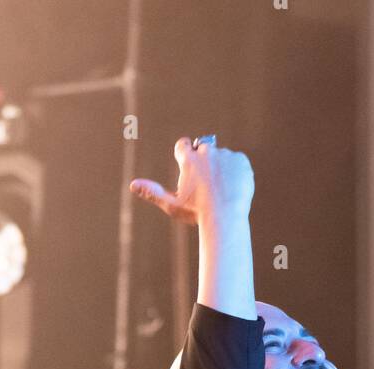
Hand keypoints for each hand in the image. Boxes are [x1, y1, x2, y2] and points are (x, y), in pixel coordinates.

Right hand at [129, 137, 253, 226]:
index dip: (186, 156)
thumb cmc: (197, 214)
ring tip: (223, 190)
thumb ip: (153, 192)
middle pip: (204, 149)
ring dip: (222, 169)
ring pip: (222, 158)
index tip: (191, 168)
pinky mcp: (241, 161)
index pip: (183, 145)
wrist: (226, 218)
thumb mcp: (173, 205)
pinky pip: (238, 163)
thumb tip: (133, 185)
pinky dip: (237, 173)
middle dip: (206, 162)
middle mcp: (206, 152)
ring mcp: (225, 155)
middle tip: (209, 184)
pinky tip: (235, 188)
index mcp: (189, 159)